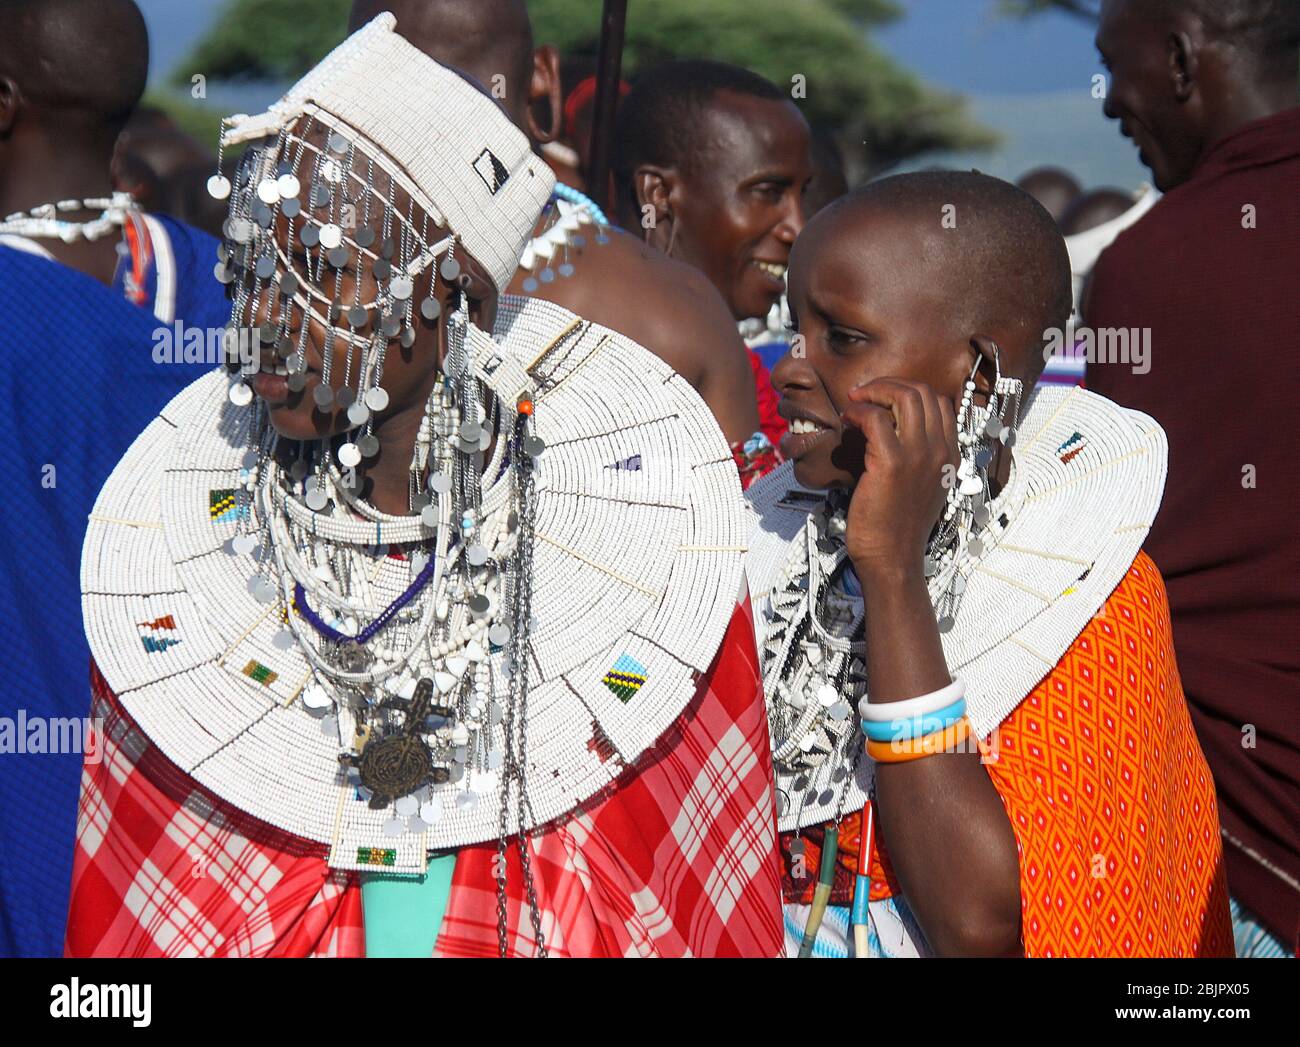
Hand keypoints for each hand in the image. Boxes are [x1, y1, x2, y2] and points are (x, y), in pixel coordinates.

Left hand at [839, 378, 958, 576]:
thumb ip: (917, 457)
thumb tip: (890, 429)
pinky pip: (875, 418)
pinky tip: (846, 420)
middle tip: (865, 394)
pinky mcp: (891, 463)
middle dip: (889, 384)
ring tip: (855, 402)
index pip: (939, 402)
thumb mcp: (921, 487)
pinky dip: (858, 411)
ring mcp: (919, 455)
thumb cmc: (898, 525)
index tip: (883, 399)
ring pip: (904, 396)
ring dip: (874, 391)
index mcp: (950, 455)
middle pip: (923, 392)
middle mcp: (940, 451)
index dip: (909, 391)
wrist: (892, 558)